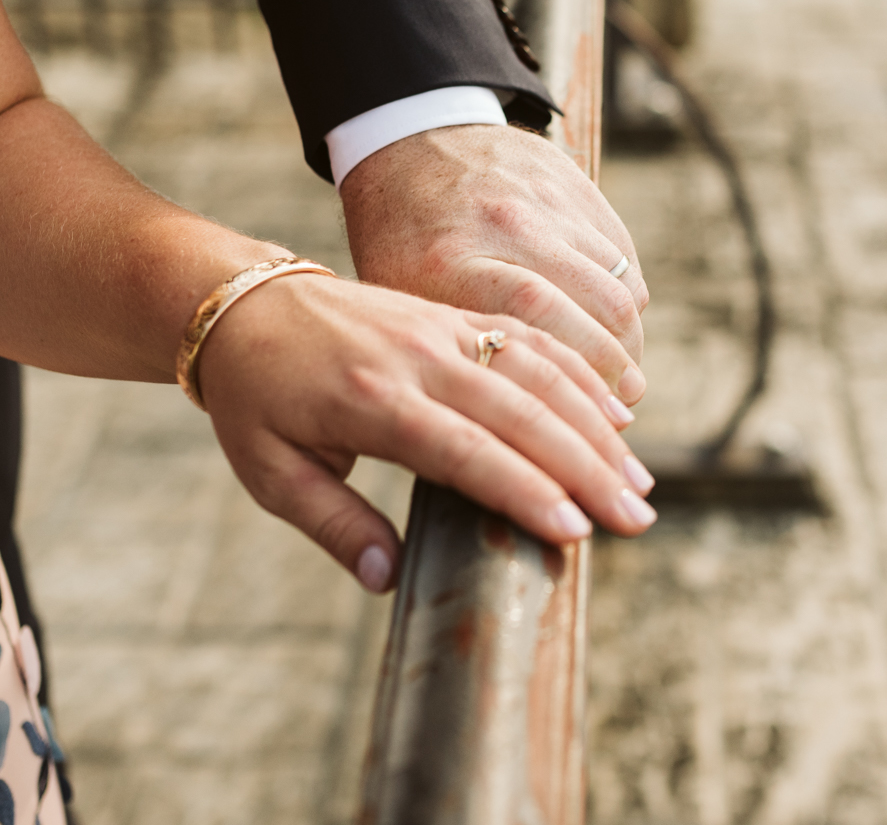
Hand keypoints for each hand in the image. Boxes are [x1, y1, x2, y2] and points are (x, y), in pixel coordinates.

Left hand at [197, 272, 657, 591]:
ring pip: (538, 374)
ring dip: (595, 427)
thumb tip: (389, 581)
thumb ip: (335, 526)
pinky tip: (615, 414)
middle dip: (585, 469)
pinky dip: (579, 377)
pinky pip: (530, 342)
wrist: (249, 304)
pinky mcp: (455, 317)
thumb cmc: (259, 401)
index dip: (524, 492)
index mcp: (371, 403)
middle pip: (520, 414)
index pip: (465, 452)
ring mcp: (443, 331)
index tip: (574, 531)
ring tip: (638, 480)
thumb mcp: (272, 473)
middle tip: (635, 519)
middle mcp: (419, 360)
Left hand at [339, 124, 649, 404]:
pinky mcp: (574, 186)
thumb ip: (442, 354)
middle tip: (621, 414)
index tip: (588, 430)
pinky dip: (626, 302)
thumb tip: (499, 437)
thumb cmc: (394, 240)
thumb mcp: (391, 301)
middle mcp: (501, 226)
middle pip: (590, 312)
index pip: (527, 327)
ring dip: (629, 343)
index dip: (570, 385)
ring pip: (617, 288)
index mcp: (442, 262)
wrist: (407, 137)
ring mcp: (543, 202)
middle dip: (616, 374)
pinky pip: (620, 258)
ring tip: (625, 380)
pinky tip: (613, 330)